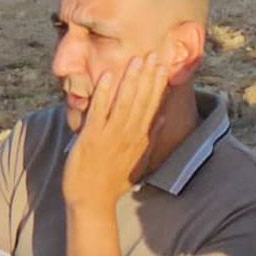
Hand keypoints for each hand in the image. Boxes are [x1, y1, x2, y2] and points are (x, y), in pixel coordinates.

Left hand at [62, 55, 167, 209]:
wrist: (92, 201)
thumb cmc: (113, 181)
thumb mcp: (139, 161)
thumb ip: (152, 138)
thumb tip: (163, 117)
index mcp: (140, 139)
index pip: (153, 107)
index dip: (158, 85)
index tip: (164, 65)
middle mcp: (129, 136)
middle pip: (142, 101)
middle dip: (148, 77)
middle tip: (154, 54)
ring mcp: (110, 136)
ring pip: (124, 103)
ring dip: (131, 80)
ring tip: (137, 59)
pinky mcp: (91, 139)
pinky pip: (99, 112)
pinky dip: (104, 94)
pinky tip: (108, 76)